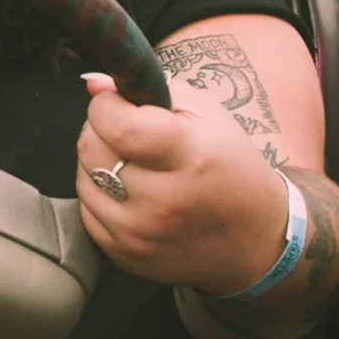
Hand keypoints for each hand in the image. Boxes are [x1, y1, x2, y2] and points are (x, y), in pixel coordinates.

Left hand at [73, 71, 288, 294]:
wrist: (255, 240)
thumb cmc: (230, 166)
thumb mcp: (208, 115)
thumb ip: (149, 90)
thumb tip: (93, 84)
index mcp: (189, 157)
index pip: (116, 125)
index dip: (107, 105)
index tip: (119, 103)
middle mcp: (164, 200)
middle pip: (91, 148)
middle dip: (101, 130)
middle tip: (130, 133)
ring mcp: (141, 233)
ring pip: (83, 178)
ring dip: (99, 163)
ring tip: (136, 165)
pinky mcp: (126, 255)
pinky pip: (87, 211)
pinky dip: (102, 195)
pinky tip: (132, 193)